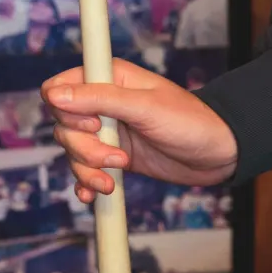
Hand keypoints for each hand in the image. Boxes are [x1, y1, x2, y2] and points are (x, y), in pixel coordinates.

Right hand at [41, 59, 236, 202]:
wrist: (218, 155)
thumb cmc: (191, 122)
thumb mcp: (145, 108)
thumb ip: (100, 99)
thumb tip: (53, 95)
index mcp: (109, 78)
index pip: (58, 87)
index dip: (66, 110)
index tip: (93, 124)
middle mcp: (104, 103)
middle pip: (62, 125)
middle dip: (83, 147)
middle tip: (117, 156)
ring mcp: (108, 132)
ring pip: (72, 150)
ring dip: (88, 168)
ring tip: (117, 174)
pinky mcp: (114, 156)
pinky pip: (84, 170)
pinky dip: (86, 183)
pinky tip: (95, 194)